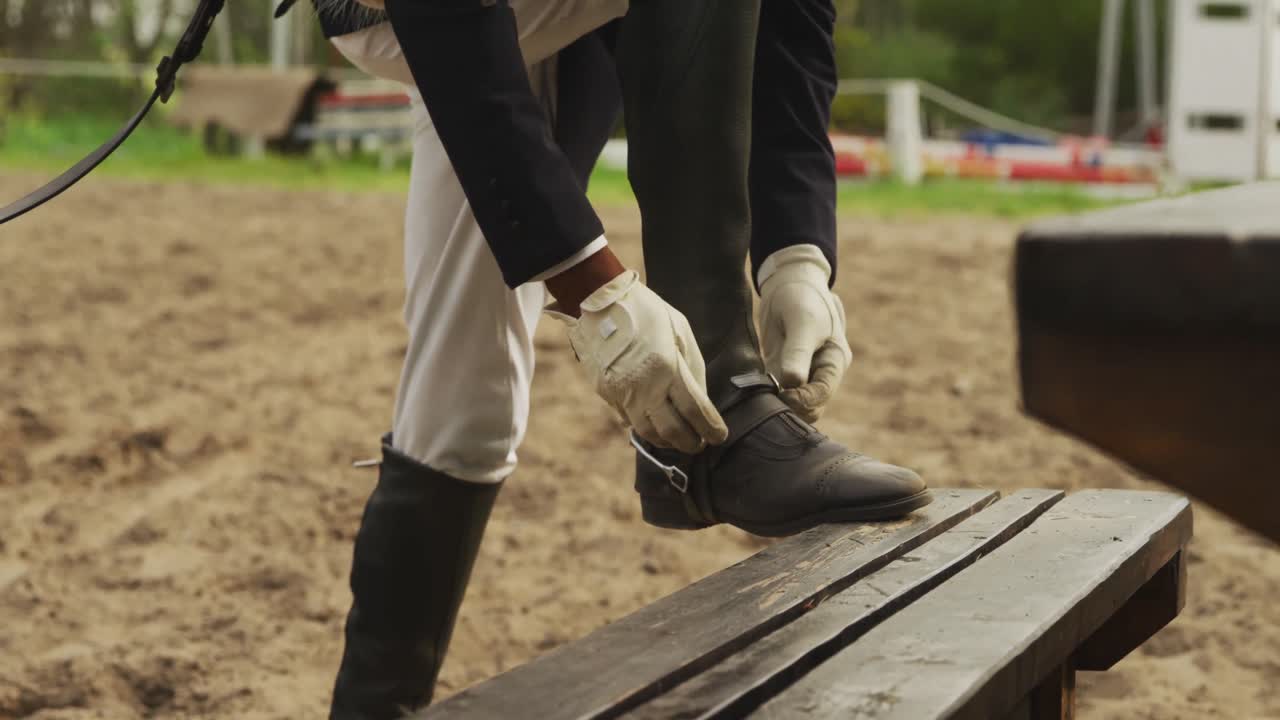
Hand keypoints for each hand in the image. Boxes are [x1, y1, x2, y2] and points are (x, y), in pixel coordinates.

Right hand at [547, 270, 728, 453]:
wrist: (599, 301)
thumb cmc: (646, 312)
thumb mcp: (680, 331)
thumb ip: (692, 368)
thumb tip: (700, 400)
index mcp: (667, 367)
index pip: (695, 410)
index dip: (710, 428)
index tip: (719, 436)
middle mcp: (643, 385)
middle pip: (672, 430)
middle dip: (690, 443)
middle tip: (701, 444)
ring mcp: (621, 392)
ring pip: (647, 432)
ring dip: (667, 442)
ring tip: (679, 440)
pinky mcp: (605, 393)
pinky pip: (628, 419)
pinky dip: (645, 426)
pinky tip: (656, 423)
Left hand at [758, 245, 851, 423]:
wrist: (788, 280)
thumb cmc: (803, 297)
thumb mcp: (803, 322)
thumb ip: (798, 352)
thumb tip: (792, 382)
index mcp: (834, 361)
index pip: (823, 393)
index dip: (804, 400)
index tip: (783, 396)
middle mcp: (820, 372)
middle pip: (810, 406)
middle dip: (790, 407)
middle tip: (765, 400)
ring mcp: (801, 372)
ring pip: (792, 403)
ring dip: (776, 404)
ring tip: (756, 398)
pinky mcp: (781, 369)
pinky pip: (775, 391)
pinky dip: (764, 394)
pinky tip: (750, 391)